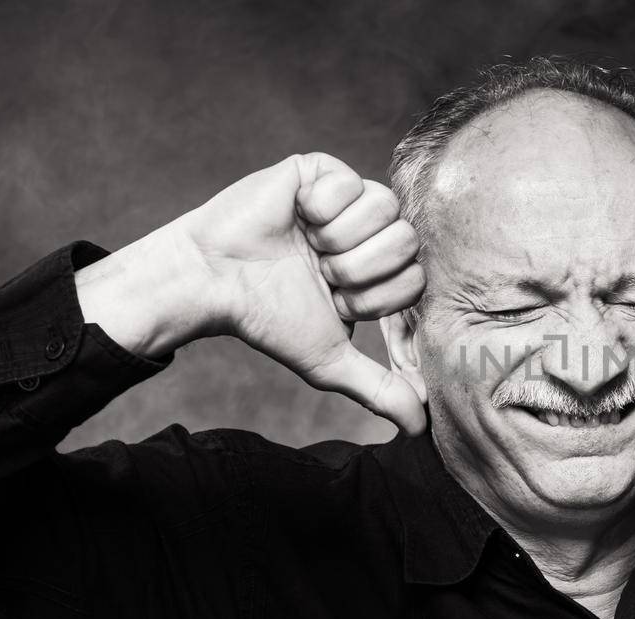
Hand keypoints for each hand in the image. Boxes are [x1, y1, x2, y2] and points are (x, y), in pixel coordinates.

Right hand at [79, 153, 427, 432]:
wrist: (214, 280)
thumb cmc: (266, 317)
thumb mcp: (330, 360)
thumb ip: (379, 389)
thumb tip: (421, 431)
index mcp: (379, 270)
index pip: (415, 278)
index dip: (374, 297)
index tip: (336, 300)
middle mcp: (371, 232)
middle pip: (406, 242)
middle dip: (358, 269)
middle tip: (320, 271)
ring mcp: (349, 197)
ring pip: (385, 209)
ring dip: (338, 239)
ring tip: (306, 244)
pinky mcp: (323, 170)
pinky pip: (350, 183)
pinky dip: (318, 209)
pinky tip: (295, 214)